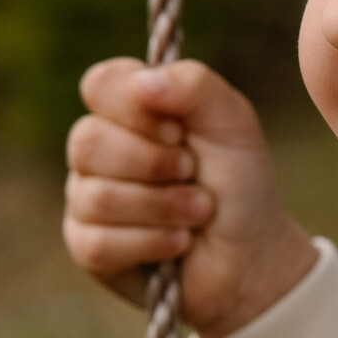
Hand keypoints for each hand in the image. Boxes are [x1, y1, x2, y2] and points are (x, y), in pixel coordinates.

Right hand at [63, 58, 319, 337]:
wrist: (251, 254)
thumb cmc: (239, 183)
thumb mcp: (233, 124)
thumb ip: (195, 86)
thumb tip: (143, 83)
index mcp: (129, 109)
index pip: (100, 85)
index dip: (138, 110)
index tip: (181, 132)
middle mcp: (99, 149)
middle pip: (88, 142)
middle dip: (157, 165)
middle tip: (195, 175)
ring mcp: (86, 197)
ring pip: (97, 197)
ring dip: (165, 207)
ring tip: (199, 213)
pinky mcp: (87, 246)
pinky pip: (100, 244)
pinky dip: (154, 243)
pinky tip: (179, 242)